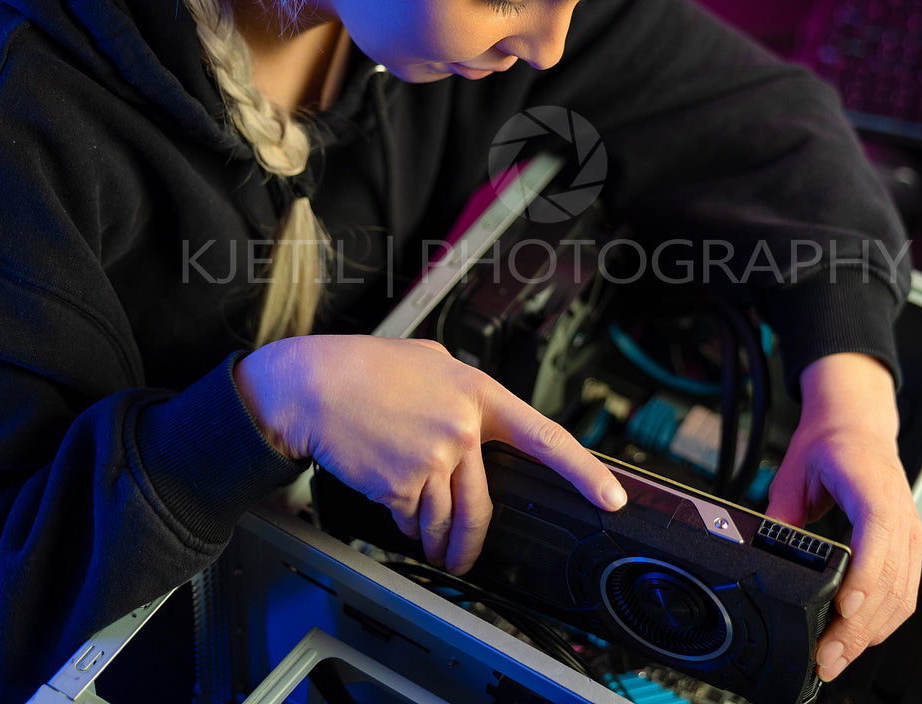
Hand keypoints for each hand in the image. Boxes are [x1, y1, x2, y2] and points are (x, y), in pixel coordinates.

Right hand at [233, 335, 625, 573]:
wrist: (310, 384)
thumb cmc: (361, 369)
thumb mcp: (428, 363)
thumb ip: (462, 393)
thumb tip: (478, 423)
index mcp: (478, 393)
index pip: (546, 438)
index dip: (585, 471)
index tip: (611, 497)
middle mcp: (463, 427)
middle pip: (484, 504)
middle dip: (471, 542)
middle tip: (463, 557)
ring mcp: (434, 456)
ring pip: (445, 519)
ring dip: (433, 537)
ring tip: (417, 529)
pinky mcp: (402, 482)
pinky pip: (413, 520)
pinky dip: (405, 523)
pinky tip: (391, 503)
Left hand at [766, 352, 921, 683]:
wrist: (857, 425)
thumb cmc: (829, 444)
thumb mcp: (793, 473)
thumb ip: (781, 517)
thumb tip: (765, 554)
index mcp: (871, 489)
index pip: (879, 537)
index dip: (865, 577)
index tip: (845, 607)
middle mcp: (900, 515)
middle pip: (891, 580)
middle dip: (860, 625)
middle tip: (828, 655)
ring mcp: (910, 533)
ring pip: (902, 596)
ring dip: (871, 632)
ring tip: (838, 657)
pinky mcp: (909, 548)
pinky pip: (905, 594)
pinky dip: (884, 621)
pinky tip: (859, 639)